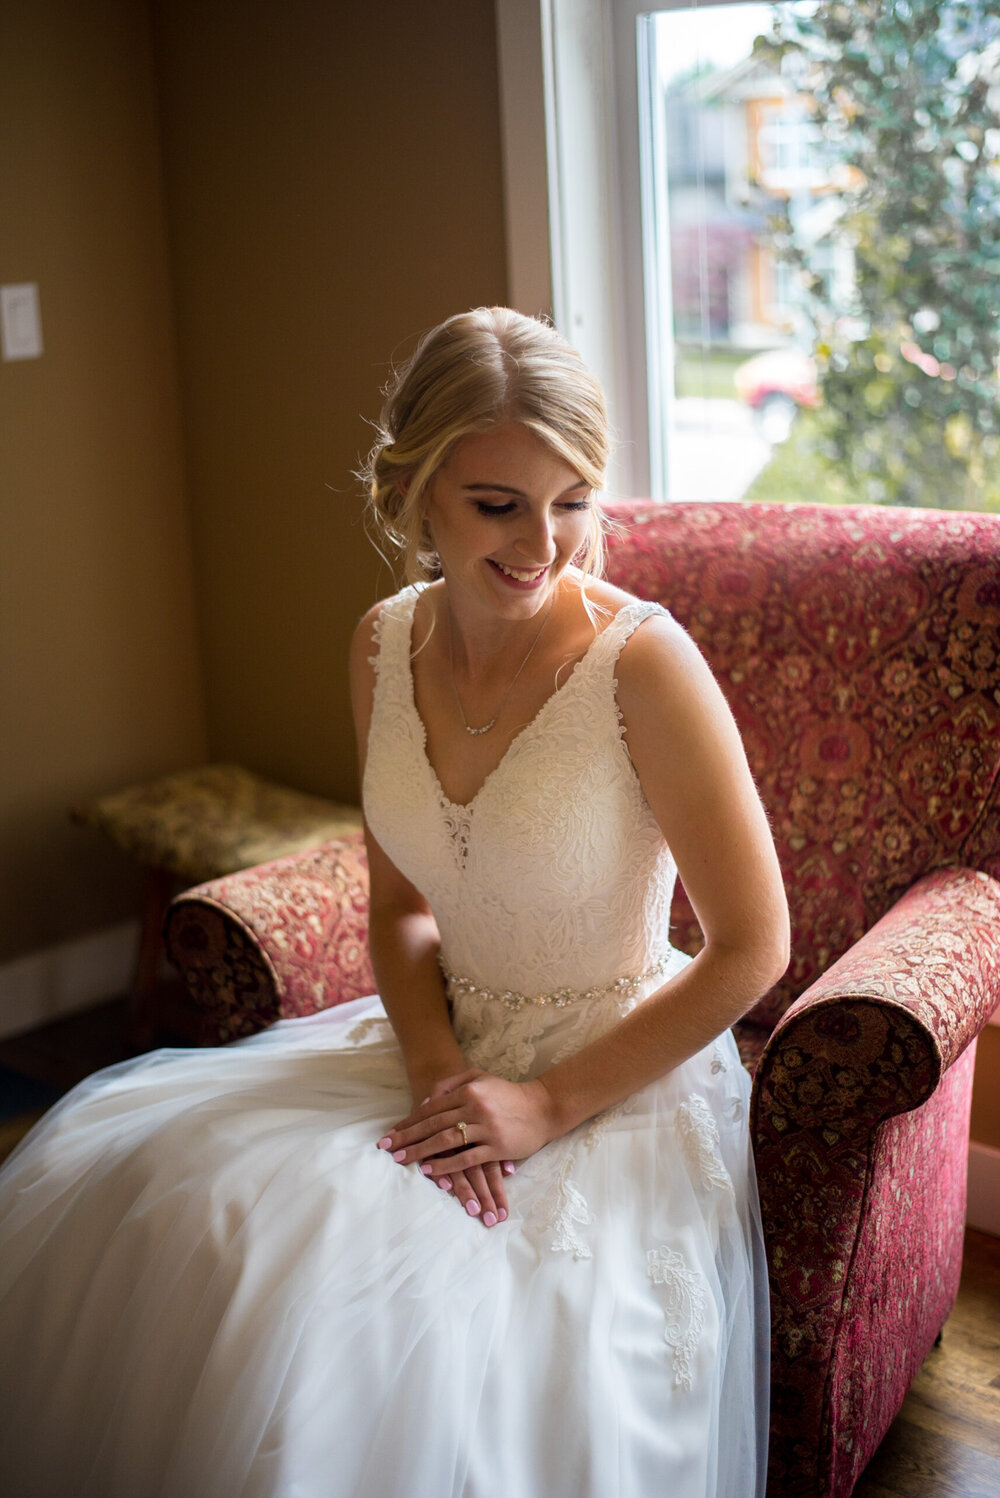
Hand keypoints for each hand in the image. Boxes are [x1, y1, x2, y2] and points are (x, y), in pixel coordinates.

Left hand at [377, 1069, 557, 1226]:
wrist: (543, 1107)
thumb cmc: (508, 1093)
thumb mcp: (480, 1078)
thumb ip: (452, 1083)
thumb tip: (425, 1101)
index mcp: (469, 1090)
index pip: (431, 1108)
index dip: (409, 1122)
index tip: (391, 1133)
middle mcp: (475, 1107)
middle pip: (433, 1124)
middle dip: (407, 1138)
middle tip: (386, 1148)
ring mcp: (487, 1128)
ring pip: (446, 1141)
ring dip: (421, 1151)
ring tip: (402, 1159)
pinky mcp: (497, 1147)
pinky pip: (466, 1158)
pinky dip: (446, 1164)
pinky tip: (430, 1170)